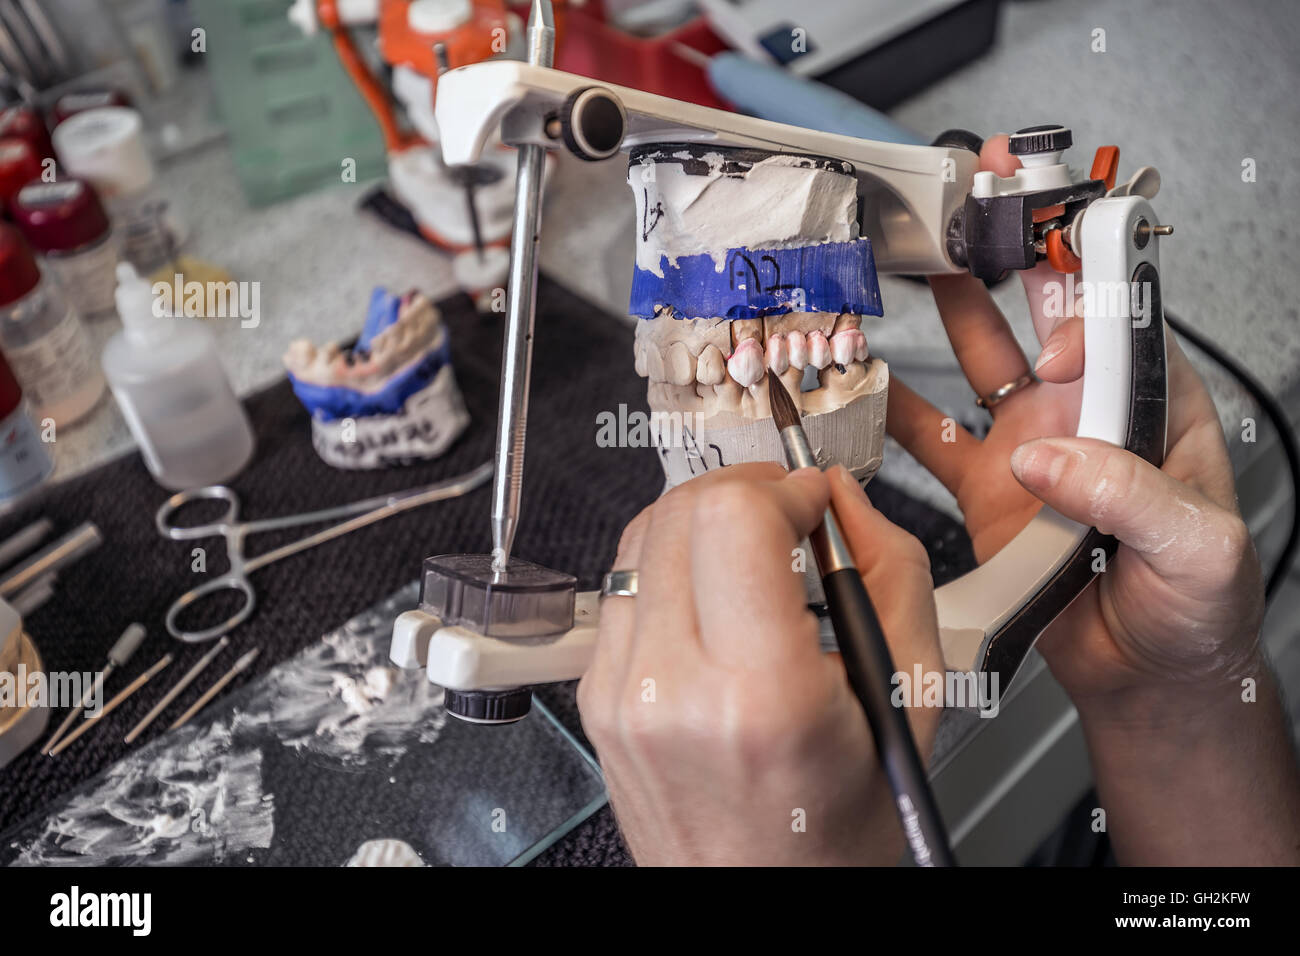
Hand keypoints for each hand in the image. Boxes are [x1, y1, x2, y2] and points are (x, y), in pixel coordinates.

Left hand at [577, 462, 942, 864]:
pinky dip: (670, 564)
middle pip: (682, 511)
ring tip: (754, 550)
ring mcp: (622, 693)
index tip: (813, 503)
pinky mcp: (596, 694)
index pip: (735, 519)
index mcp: (761, 696)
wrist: (757, 896)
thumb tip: (843, 499)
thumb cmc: (831, 829)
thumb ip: (889, 574)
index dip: (783, 490)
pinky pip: (621, 585)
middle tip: (789, 514)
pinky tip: (713, 592)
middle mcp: (673, 690)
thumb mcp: (906, 701)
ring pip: (641, 535)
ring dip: (704, 519)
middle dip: (746, 491)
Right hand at [887, 135, 1264, 717]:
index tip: (1051, 330)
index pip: (1119, 320)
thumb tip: (1045, 458)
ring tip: (921, 261)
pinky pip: (931, 438)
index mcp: (1153, 405)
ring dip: (953, 309)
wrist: (1145, 677)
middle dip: (1012, 256)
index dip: (1083, 299)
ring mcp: (1029, 445)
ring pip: (982, 358)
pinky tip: (869, 378)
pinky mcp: (983, 490)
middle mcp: (1086, 412)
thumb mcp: (1196, 545)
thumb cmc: (1198, 607)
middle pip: (1046, 312)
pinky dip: (896, 409)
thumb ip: (1128, 493)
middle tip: (973, 208)